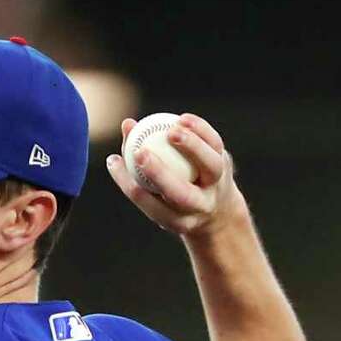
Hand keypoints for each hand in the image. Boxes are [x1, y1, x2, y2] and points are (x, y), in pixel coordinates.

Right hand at [106, 113, 240, 238]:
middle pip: (179, 193)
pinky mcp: (226, 165)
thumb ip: (140, 166)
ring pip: (209, 166)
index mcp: (177, 221)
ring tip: (170, 130)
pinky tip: (182, 119)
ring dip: (191, 145)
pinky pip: (215, 144)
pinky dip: (200, 129)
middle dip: (159, 173)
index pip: (150, 206)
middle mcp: (199, 208)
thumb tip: (127, 126)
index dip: (129, 185)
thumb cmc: (175, 199)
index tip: (114, 161)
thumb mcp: (158, 193)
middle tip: (138, 152)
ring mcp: (217, 187)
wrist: (219, 212)